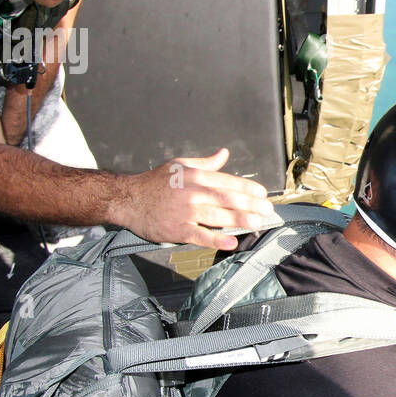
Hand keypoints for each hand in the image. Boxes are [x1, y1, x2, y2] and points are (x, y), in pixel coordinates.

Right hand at [117, 148, 272, 250]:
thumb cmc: (155, 182)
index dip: (247, 188)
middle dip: (250, 205)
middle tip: (267, 210)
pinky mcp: (177, 230)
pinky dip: (216, 240)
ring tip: (256, 224)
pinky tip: (231, 242)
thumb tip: (224, 154)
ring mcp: (185, 212)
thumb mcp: (180, 165)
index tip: (262, 194)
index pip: (227, 181)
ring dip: (239, 221)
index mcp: (195, 176)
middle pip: (227, 199)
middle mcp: (192, 193)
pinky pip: (200, 236)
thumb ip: (205, 162)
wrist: (128, 199)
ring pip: (218, 217)